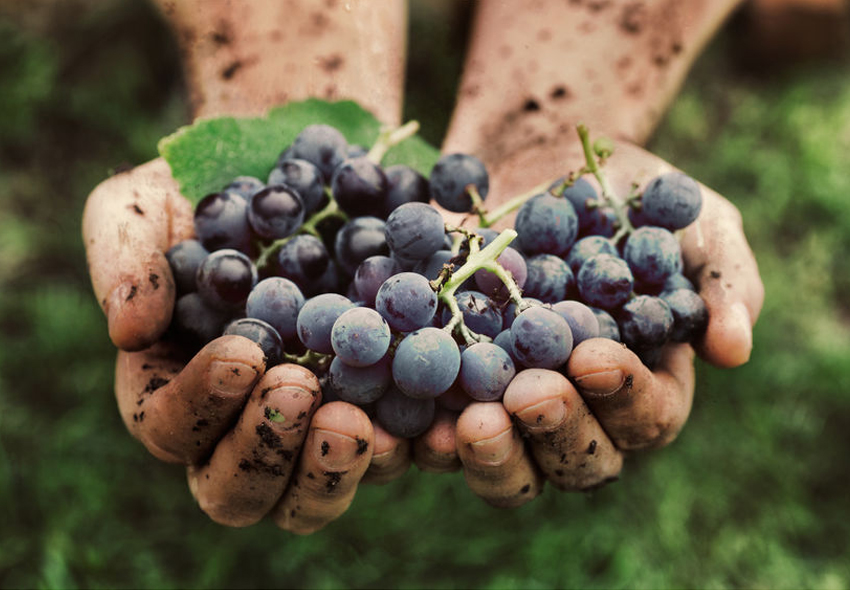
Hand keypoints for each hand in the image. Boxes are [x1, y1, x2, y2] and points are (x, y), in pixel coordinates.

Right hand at [83, 159, 385, 532]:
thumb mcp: (148, 204)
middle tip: (299, 389)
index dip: (200, 404)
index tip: (243, 354)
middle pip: (238, 491)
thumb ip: (124, 258)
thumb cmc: (210, 191)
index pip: (170, 426)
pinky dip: (411, 450)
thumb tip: (128, 330)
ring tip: (359, 421)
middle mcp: (243, 425)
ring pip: (311, 498)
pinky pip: (393, 456)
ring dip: (332, 471)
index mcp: (178, 389)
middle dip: (265, 451)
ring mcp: (314, 426)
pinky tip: (434, 423)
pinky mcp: (380, 411)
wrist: (306, 173)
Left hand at [425, 140, 763, 504]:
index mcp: (643, 384)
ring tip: (465, 424)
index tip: (595, 356)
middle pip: (575, 460)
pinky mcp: (449, 384)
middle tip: (529, 396)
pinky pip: (434, 426)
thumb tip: (734, 351)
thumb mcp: (693, 222)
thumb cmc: (629, 196)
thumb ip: (722, 281)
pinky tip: (403, 417)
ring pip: (505, 462)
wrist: (540, 160)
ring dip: (488, 453)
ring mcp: (509, 403)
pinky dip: (418, 431)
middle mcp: (578, 410)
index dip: (624, 397)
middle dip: (554, 432)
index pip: (647, 417)